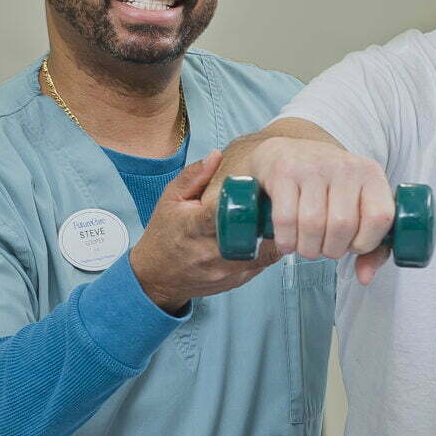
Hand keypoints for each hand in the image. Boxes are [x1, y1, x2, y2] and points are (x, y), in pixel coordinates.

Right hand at [130, 149, 278, 313]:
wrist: (159, 276)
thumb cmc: (165, 234)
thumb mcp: (171, 199)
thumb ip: (194, 176)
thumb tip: (217, 155)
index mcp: (195, 227)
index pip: (222, 212)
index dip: (245, 200)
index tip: (258, 187)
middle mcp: (212, 251)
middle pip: (252, 232)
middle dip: (268, 215)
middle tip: (277, 198)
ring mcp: (227, 269)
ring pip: (265, 250)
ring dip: (273, 231)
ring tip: (275, 214)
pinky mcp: (239, 279)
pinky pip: (264, 261)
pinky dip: (268, 246)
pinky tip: (265, 233)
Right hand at [247, 136, 396, 283]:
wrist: (288, 152)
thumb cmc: (327, 189)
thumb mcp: (357, 207)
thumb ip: (372, 247)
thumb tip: (365, 278)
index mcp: (371, 174)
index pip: (380, 217)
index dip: (365, 242)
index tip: (353, 245)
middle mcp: (344, 167)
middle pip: (343, 226)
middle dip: (332, 250)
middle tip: (325, 248)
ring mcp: (313, 167)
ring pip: (313, 224)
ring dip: (308, 248)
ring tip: (307, 247)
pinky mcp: (284, 172)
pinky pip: (286, 219)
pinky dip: (286, 240)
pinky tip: (287, 242)